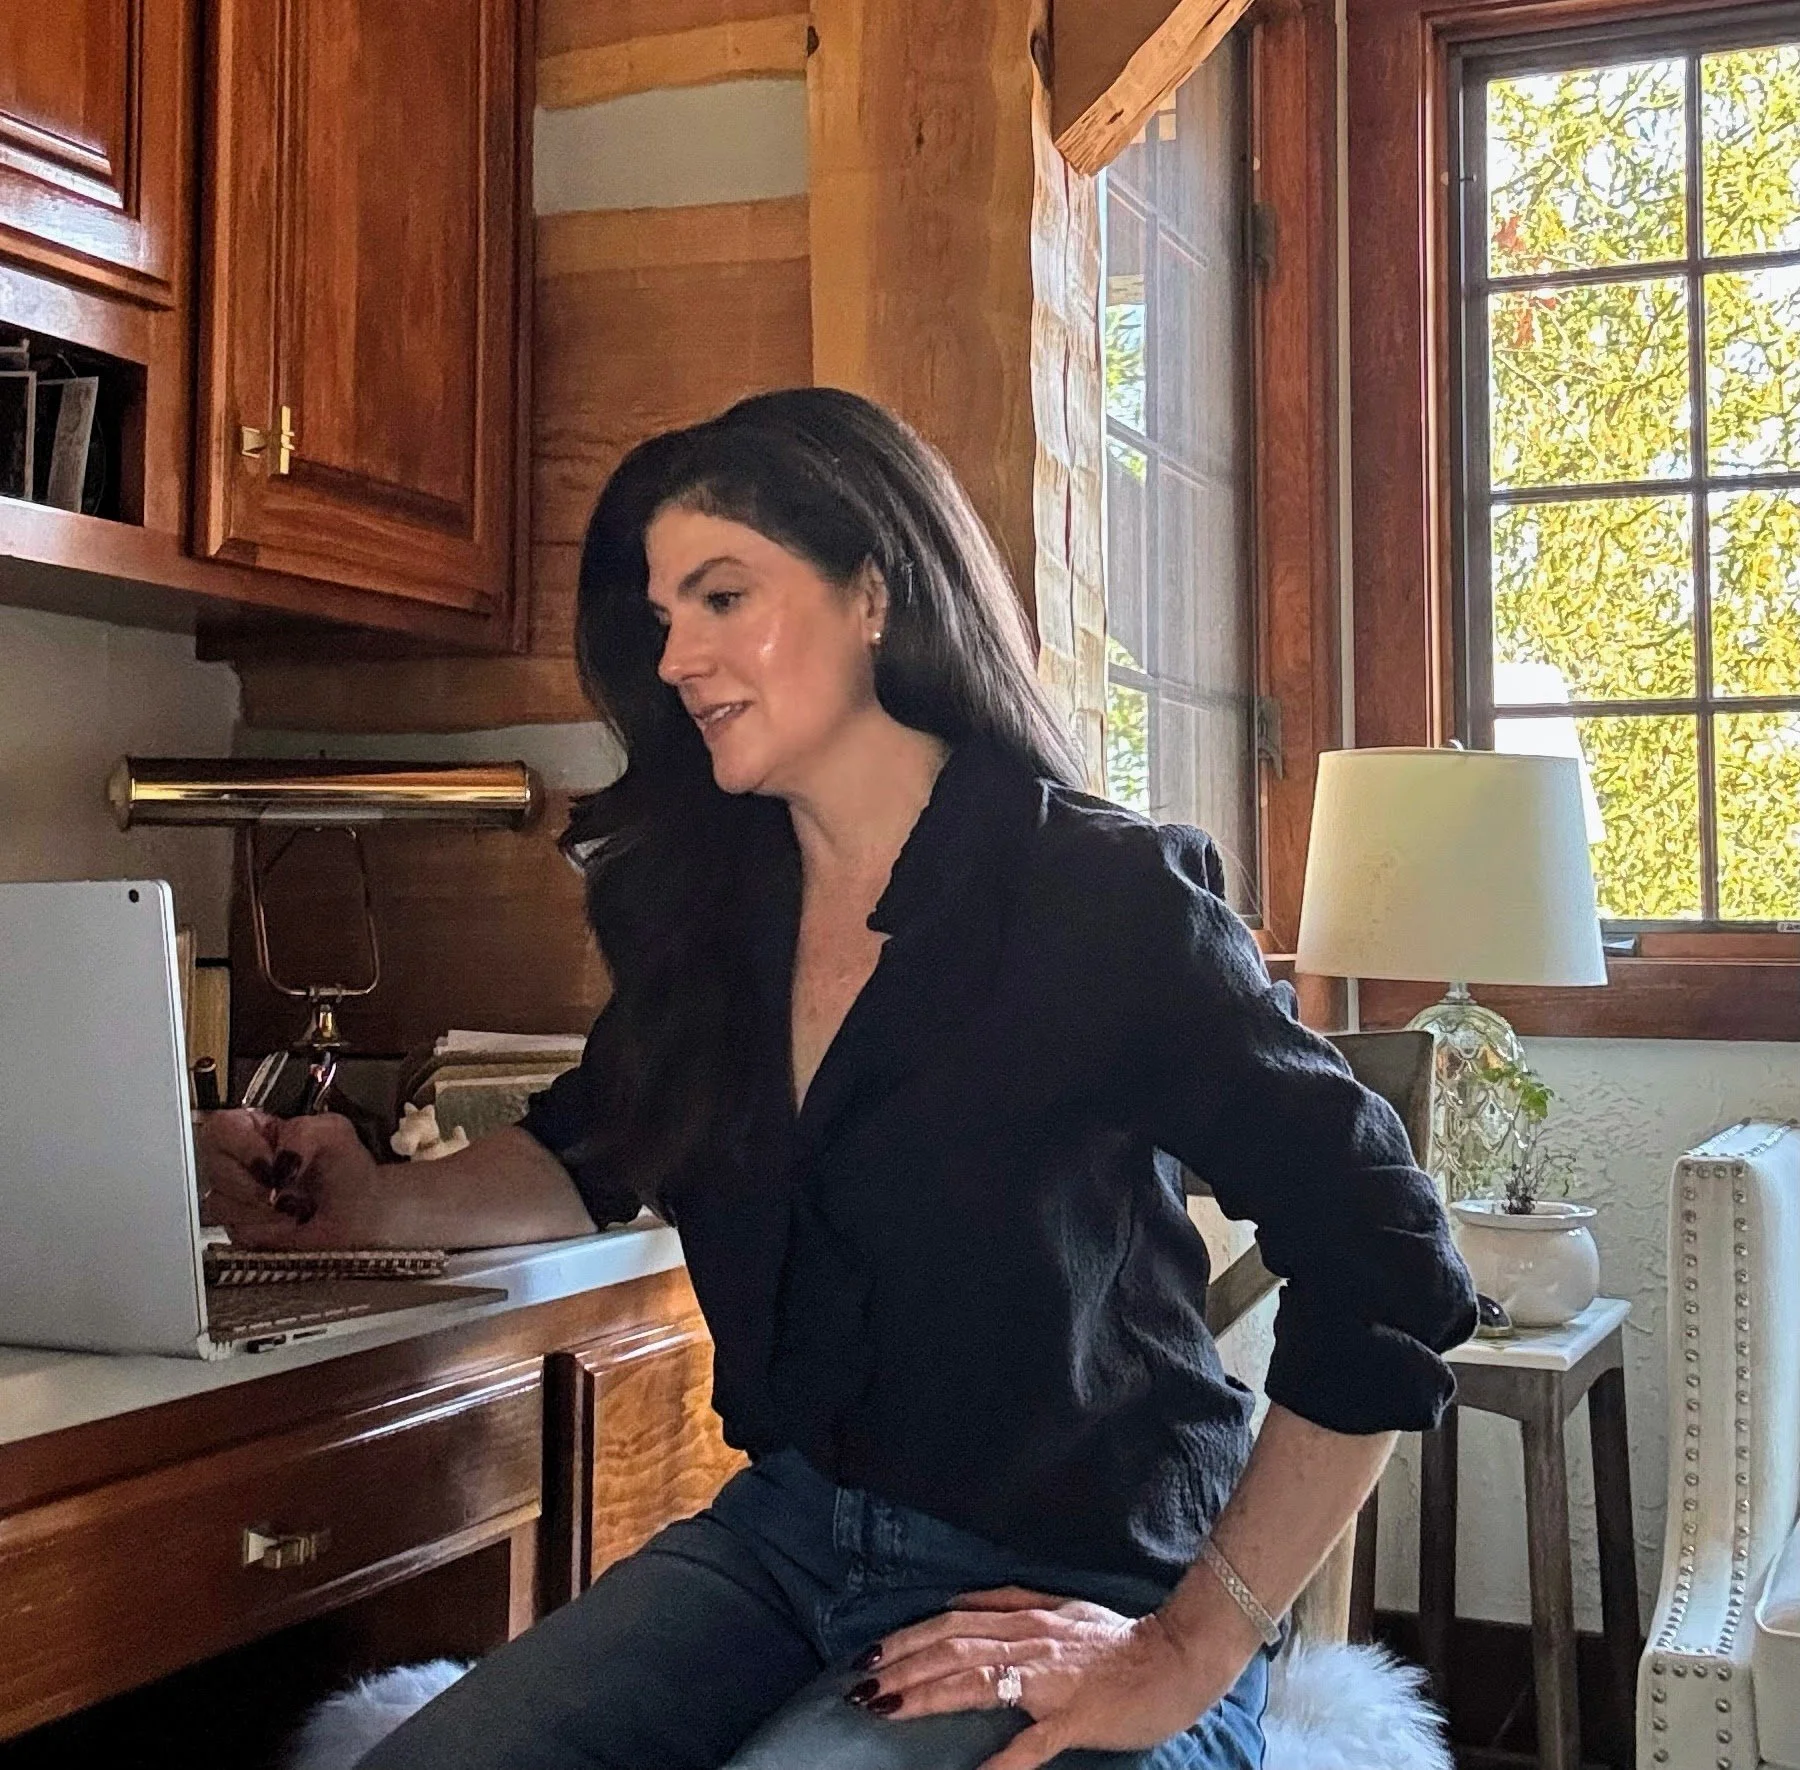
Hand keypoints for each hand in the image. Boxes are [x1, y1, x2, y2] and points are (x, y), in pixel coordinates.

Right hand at [197, 1110, 389, 1248]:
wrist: (364, 1226)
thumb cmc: (353, 1179)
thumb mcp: (335, 1135)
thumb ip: (302, 1132)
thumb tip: (278, 1156)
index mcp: (264, 1131)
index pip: (222, 1126)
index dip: (240, 1144)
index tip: (269, 1160)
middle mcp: (246, 1162)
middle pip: (214, 1165)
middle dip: (253, 1182)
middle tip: (285, 1188)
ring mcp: (240, 1198)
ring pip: (220, 1200)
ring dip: (262, 1208)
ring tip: (295, 1208)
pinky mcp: (241, 1231)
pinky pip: (233, 1229)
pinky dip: (264, 1229)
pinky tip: (287, 1224)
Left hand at [845, 1585, 1241, 1769]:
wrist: (1176, 1657)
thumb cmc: (1116, 1638)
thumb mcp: (1058, 1606)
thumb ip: (1009, 1602)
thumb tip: (956, 1603)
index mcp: (1025, 1619)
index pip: (951, 1624)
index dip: (907, 1639)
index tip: (870, 1656)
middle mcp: (1030, 1642)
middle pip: (953, 1650)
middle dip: (902, 1668)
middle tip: (860, 1688)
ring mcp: (1051, 1681)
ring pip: (977, 1682)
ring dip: (928, 1696)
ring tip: (887, 1710)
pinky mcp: (1075, 1718)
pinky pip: (1033, 1742)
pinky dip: (1001, 1759)